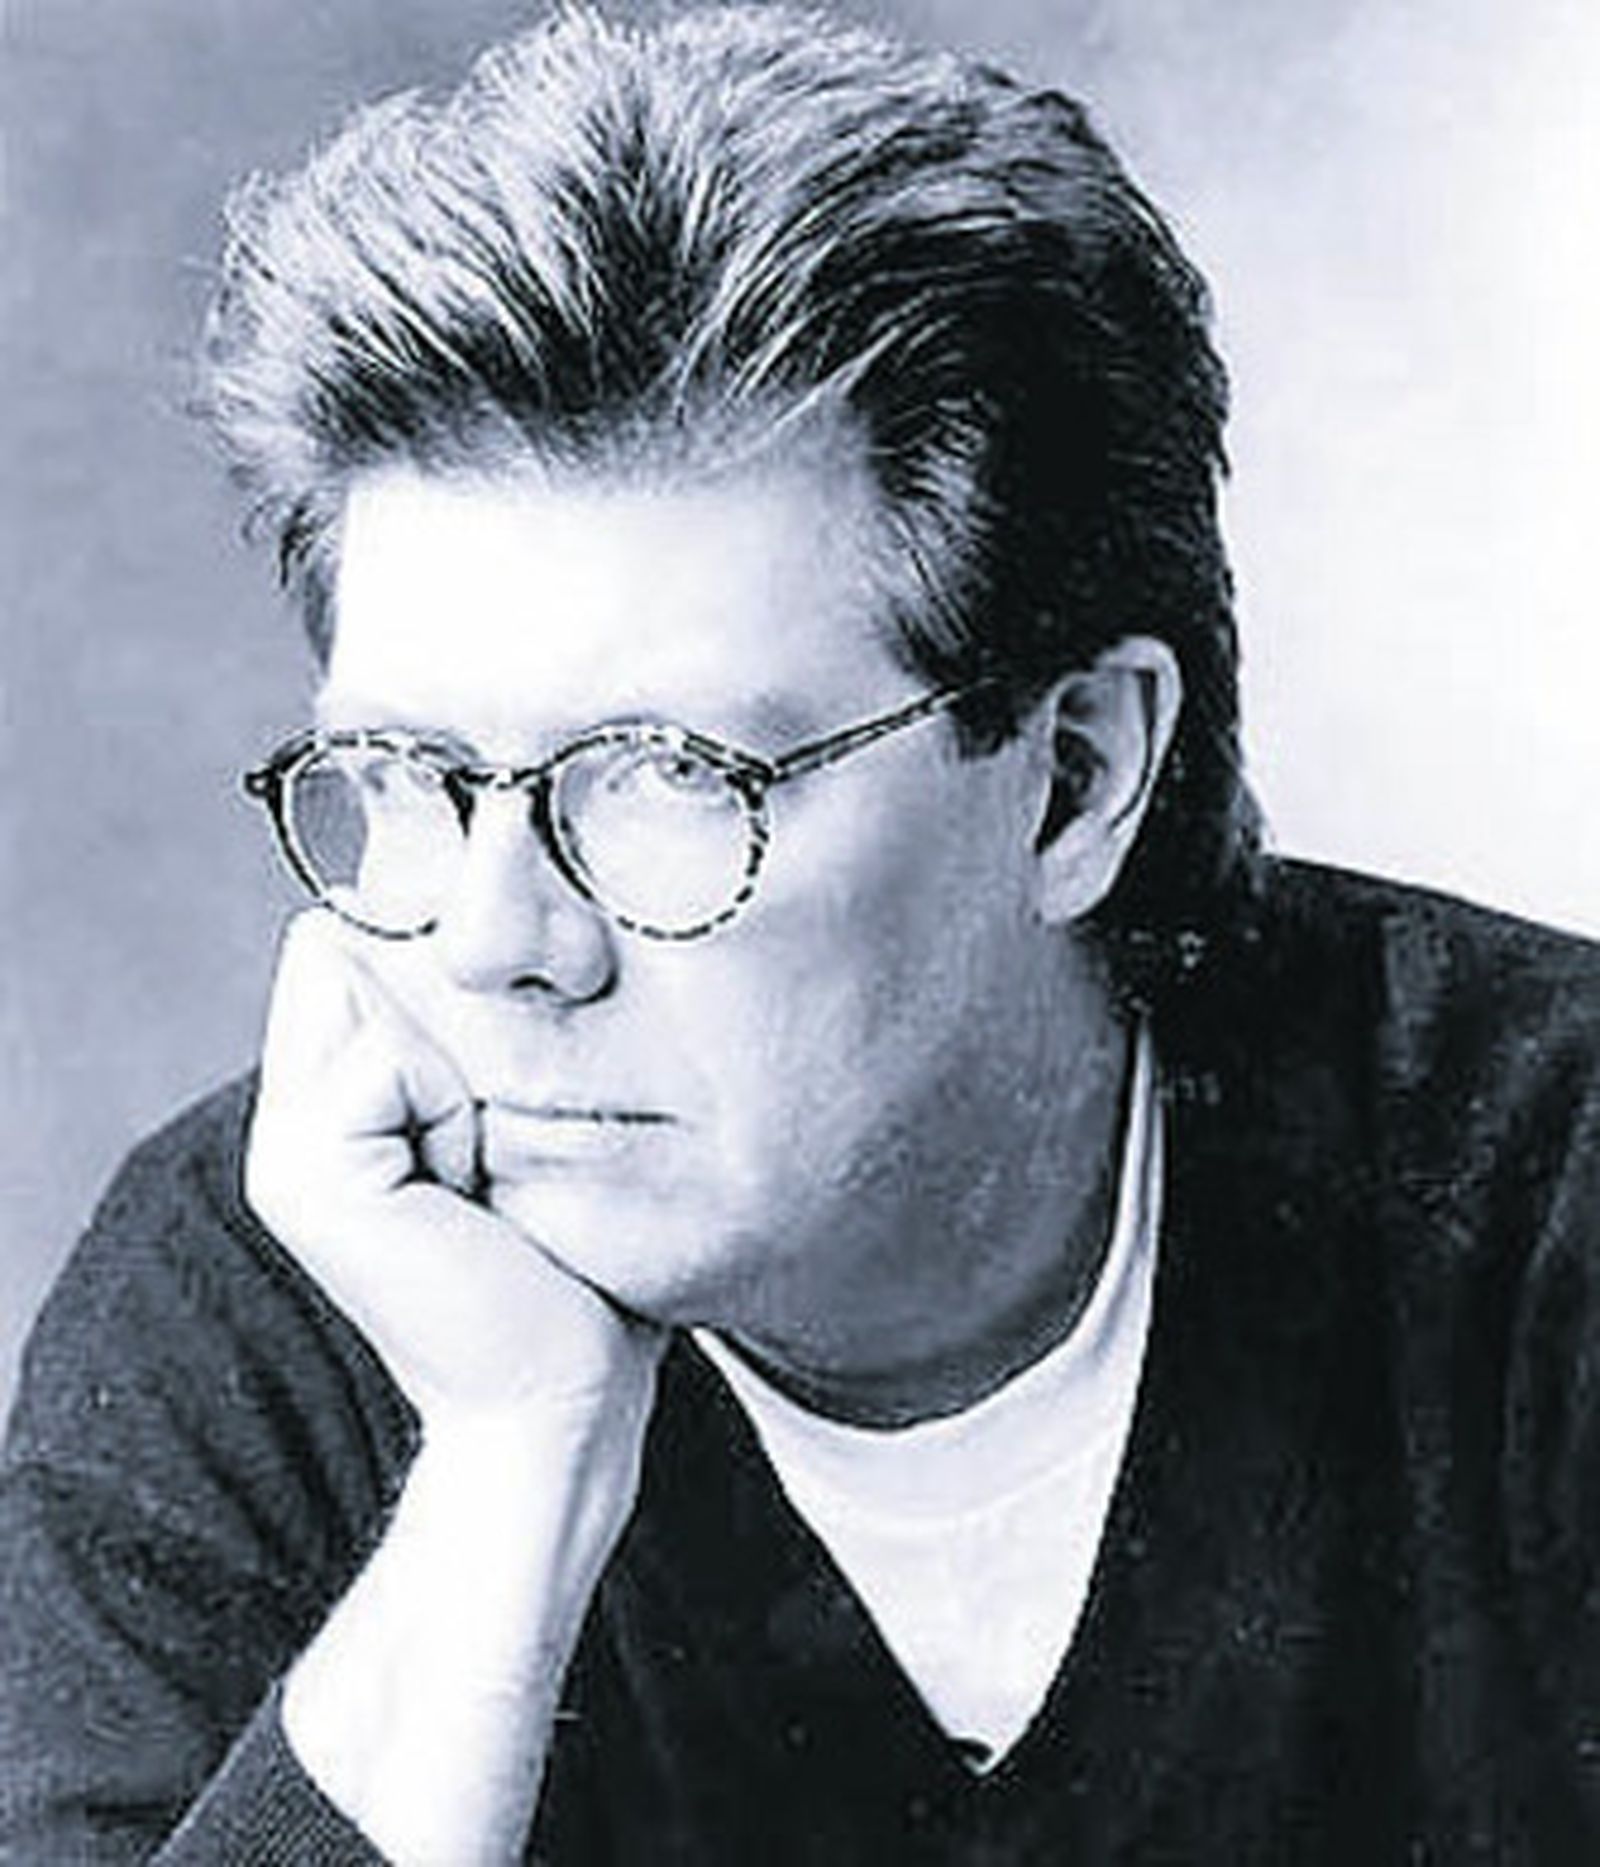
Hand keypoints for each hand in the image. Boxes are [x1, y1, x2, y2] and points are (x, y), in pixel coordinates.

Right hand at [246, 910, 662, 1427]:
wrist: (555, 1397)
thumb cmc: (568, 1268)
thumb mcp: (530, 1127)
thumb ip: (479, 1037)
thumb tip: (474, 915)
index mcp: (338, 1098)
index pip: (347, 942)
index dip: (427, 938)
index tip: (504, 994)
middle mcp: (294, 1113)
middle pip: (351, 949)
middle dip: (448, 987)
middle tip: (493, 1113)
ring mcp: (287, 1144)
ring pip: (372, 994)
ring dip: (458, 1060)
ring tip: (482, 1159)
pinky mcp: (308, 1172)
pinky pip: (388, 1060)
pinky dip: (452, 1110)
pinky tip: (468, 1189)